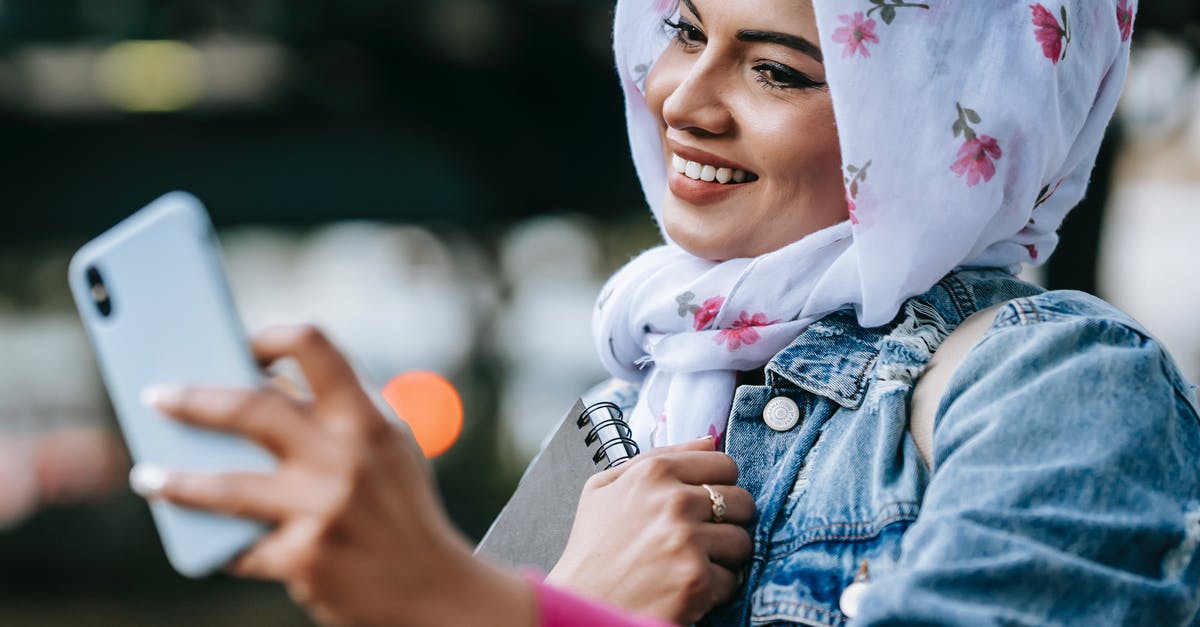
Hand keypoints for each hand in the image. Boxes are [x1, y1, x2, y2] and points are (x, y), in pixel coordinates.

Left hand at [133, 325, 534, 626]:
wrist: (433, 587)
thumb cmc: (399, 507)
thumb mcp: (387, 446)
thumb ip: (337, 410)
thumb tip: (254, 381)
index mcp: (368, 418)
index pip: (313, 346)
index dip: (266, 337)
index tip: (233, 343)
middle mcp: (346, 457)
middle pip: (249, 408)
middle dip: (191, 399)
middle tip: (156, 396)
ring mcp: (323, 509)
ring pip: (224, 486)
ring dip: (174, 481)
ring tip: (149, 477)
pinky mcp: (304, 559)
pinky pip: (240, 546)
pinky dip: (222, 543)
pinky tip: (204, 539)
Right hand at [546, 438, 754, 624]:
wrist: (581, 604)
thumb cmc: (592, 548)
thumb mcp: (605, 488)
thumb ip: (657, 457)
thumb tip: (709, 441)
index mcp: (652, 473)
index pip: (725, 463)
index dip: (719, 484)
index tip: (705, 503)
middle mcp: (673, 501)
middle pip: (742, 500)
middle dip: (728, 520)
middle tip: (701, 536)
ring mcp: (686, 541)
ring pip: (742, 541)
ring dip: (723, 556)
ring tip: (690, 562)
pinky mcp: (696, 579)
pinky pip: (732, 578)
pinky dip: (714, 588)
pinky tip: (684, 586)